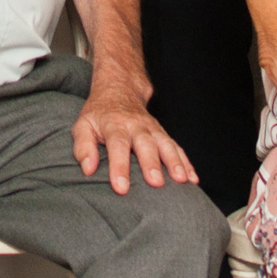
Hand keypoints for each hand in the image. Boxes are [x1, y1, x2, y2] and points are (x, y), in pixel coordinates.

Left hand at [71, 80, 197, 193]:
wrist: (120, 89)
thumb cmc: (99, 114)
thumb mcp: (83, 125)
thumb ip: (83, 147)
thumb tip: (88, 169)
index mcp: (115, 125)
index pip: (118, 146)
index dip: (119, 166)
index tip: (122, 188)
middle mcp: (136, 126)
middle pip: (146, 144)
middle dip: (152, 164)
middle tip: (156, 183)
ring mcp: (152, 129)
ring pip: (166, 144)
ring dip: (175, 162)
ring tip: (182, 180)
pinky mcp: (163, 134)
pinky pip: (177, 147)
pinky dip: (187, 162)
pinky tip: (193, 179)